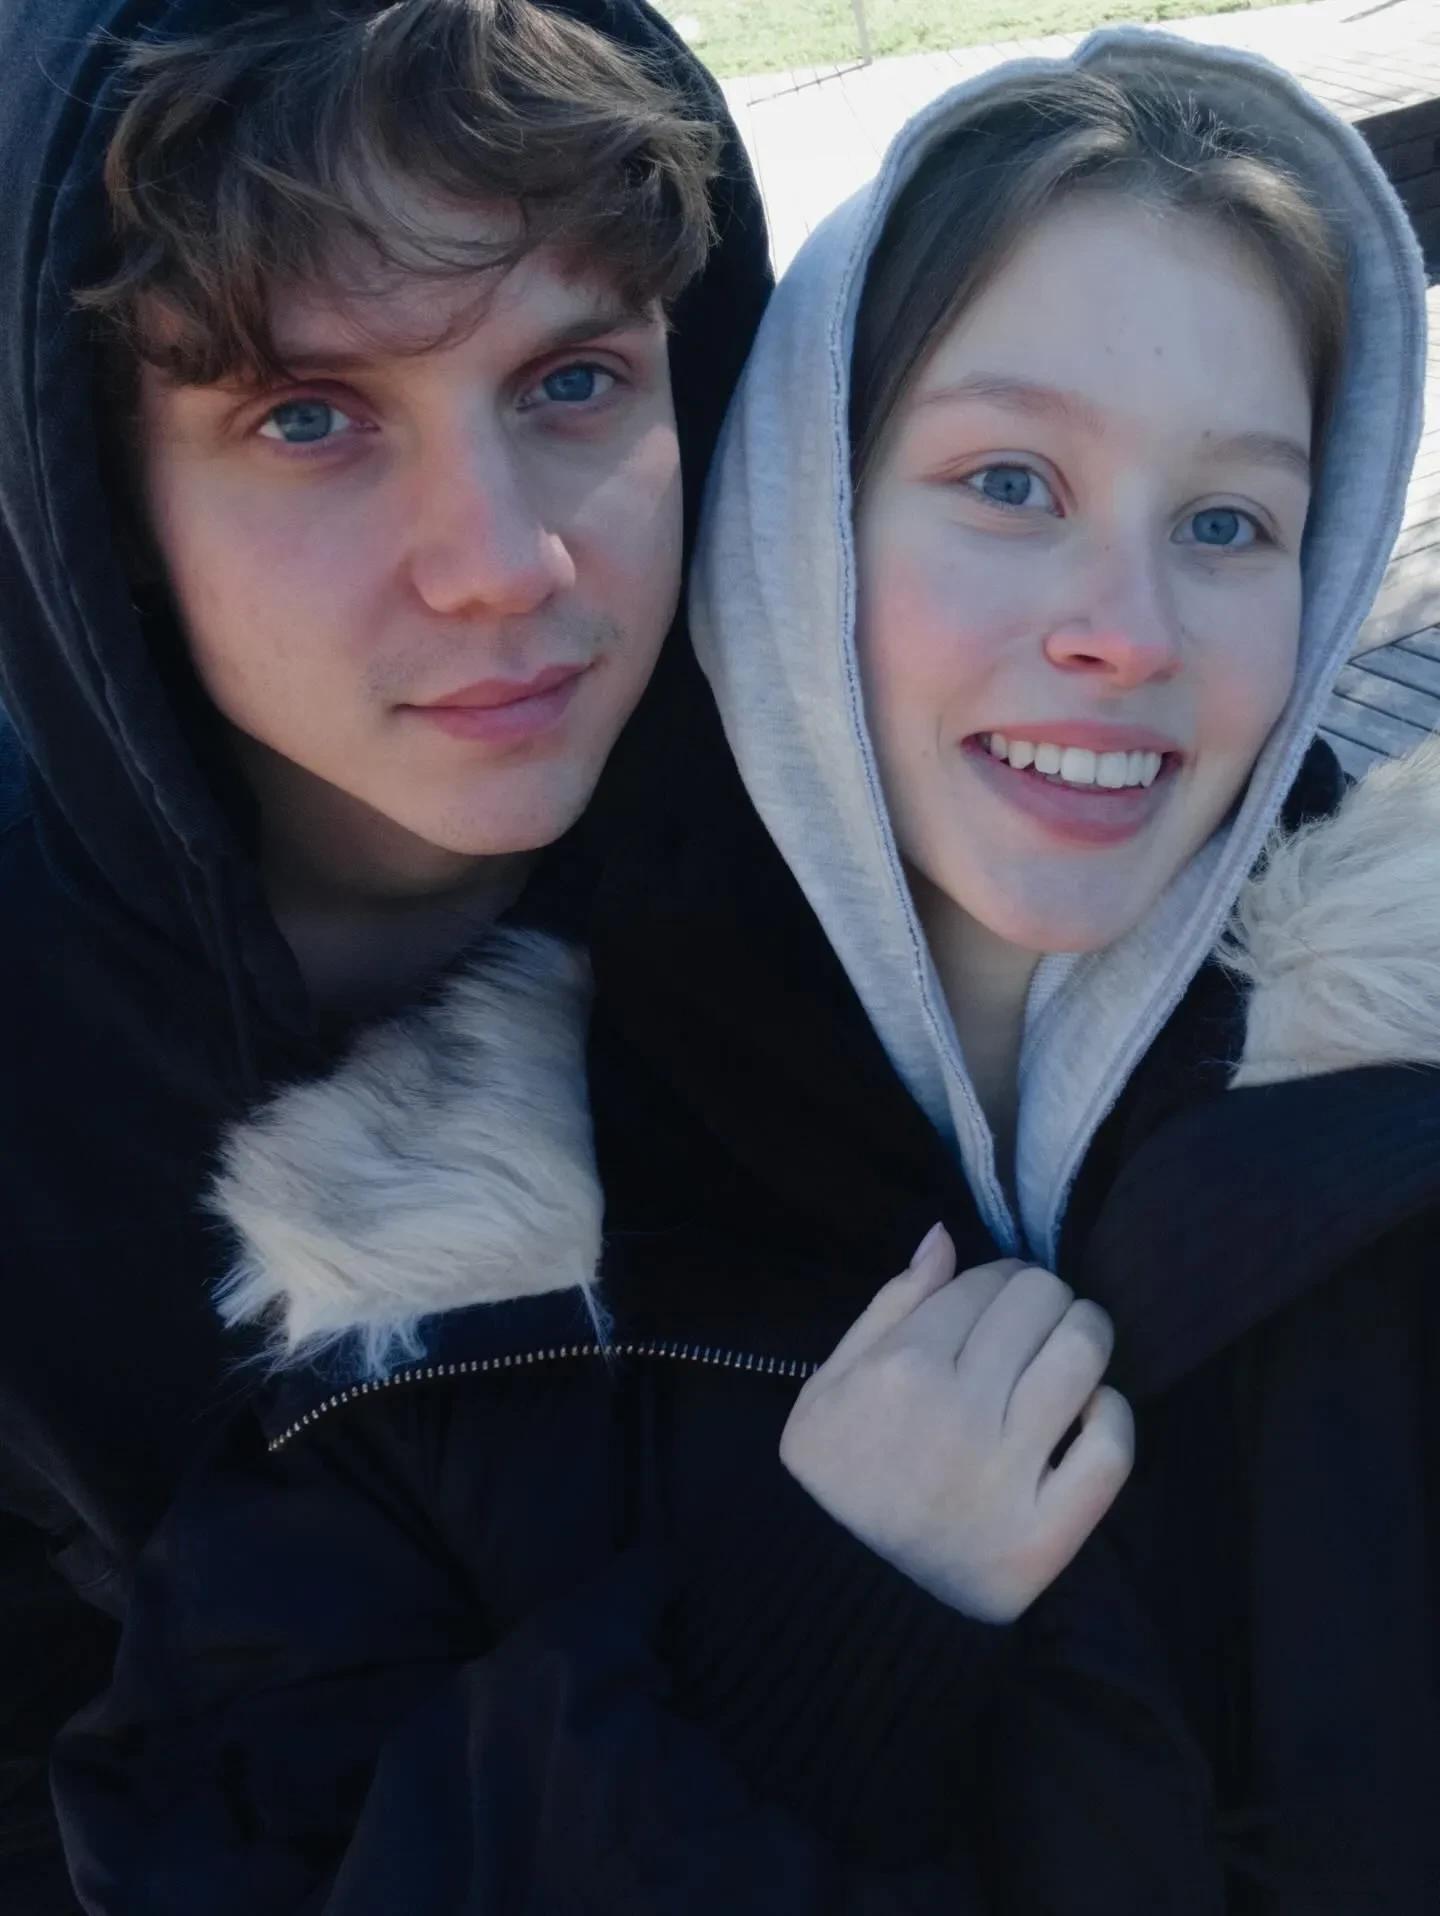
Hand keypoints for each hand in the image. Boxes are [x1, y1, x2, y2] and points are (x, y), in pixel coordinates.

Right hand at [779, 1225, 1133, 1622]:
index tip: (1000, 1298)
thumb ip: (889, 1305)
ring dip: (1086, 1335)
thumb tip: (945, 1236)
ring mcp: (1004, 1477)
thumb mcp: (828, 1384)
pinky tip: (1090, 1412)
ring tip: (1071, 1349)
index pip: (987, 1282)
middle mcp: (956, 1415)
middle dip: (1044, 1299)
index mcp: (899, 1369)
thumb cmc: (834, 1480)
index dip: (1002, 1278)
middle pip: (1041, 1304)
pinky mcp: (1044, 1536)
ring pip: (1084, 1355)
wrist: (838, 1599)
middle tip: (1036, 1321)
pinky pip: (1112, 1449)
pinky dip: (1112, 1415)